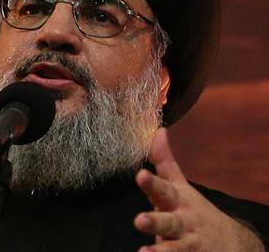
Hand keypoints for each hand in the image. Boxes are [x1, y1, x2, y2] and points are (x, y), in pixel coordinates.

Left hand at [134, 127, 264, 251]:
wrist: (231, 245)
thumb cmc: (195, 211)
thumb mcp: (180, 187)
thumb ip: (164, 163)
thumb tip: (157, 132)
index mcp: (178, 202)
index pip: (164, 189)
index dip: (152, 183)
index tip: (140, 175)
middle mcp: (183, 223)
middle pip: (169, 222)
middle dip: (155, 221)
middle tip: (139, 220)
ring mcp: (186, 245)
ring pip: (174, 249)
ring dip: (160, 251)